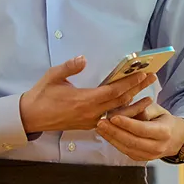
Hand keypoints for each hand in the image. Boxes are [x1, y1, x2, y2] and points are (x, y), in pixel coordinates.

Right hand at [19, 56, 155, 133]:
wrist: (31, 117)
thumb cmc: (42, 94)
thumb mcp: (53, 76)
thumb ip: (69, 67)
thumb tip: (83, 58)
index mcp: (84, 100)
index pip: (113, 91)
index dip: (129, 83)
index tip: (142, 73)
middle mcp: (91, 113)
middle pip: (120, 101)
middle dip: (138, 89)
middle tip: (152, 78)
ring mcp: (92, 121)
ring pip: (118, 113)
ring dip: (135, 104)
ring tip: (150, 96)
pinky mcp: (90, 126)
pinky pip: (111, 119)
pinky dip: (123, 113)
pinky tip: (132, 107)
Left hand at [95, 100, 183, 161]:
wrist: (176, 139)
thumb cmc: (164, 121)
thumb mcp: (159, 110)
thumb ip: (144, 109)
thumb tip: (126, 112)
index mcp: (164, 132)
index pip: (142, 129)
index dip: (127, 124)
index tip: (113, 117)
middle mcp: (157, 147)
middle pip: (132, 141)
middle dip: (114, 132)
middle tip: (101, 122)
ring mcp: (149, 155)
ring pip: (127, 148)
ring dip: (111, 138)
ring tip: (100, 128)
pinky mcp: (141, 159)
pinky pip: (125, 151)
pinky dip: (114, 143)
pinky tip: (106, 134)